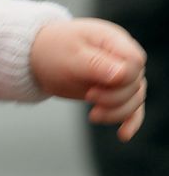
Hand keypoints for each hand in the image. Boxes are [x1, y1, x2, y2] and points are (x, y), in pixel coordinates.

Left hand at [30, 18, 146, 140]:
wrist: (39, 56)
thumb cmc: (52, 51)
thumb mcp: (70, 57)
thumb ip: (96, 65)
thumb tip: (121, 75)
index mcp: (113, 39)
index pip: (135, 62)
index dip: (122, 80)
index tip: (92, 90)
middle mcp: (122, 56)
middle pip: (136, 83)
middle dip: (115, 98)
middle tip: (88, 98)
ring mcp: (120, 73)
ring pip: (136, 97)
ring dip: (118, 112)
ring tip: (93, 116)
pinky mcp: (114, 90)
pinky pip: (132, 107)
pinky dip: (130, 121)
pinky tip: (123, 135)